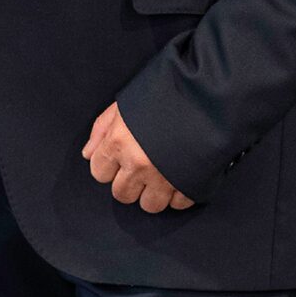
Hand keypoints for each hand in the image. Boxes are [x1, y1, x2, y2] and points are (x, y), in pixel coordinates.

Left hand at [81, 101, 195, 212]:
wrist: (207, 91)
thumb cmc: (165, 91)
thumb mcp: (126, 101)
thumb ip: (102, 127)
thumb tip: (88, 154)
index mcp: (119, 141)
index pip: (99, 172)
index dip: (109, 164)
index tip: (120, 157)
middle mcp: (138, 164)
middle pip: (122, 194)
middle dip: (129, 182)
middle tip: (141, 165)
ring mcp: (164, 178)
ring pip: (149, 205)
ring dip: (154, 192)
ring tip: (162, 172)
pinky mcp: (188, 185)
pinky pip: (177, 204)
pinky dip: (179, 193)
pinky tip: (180, 174)